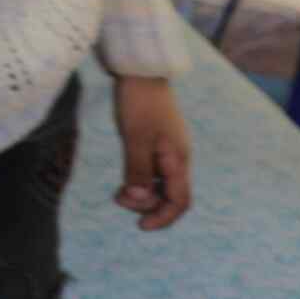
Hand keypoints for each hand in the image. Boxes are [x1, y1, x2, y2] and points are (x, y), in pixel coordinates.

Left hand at [112, 75, 193, 229]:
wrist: (142, 72)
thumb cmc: (139, 104)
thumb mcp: (135, 139)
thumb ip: (138, 171)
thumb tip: (140, 202)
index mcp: (178, 160)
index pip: (179, 201)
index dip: (163, 218)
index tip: (141, 226)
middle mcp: (179, 158)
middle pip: (171, 195)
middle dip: (148, 205)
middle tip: (119, 199)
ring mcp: (171, 149)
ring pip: (162, 183)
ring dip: (144, 192)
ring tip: (119, 191)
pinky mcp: (160, 141)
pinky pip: (155, 169)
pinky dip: (142, 178)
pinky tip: (127, 176)